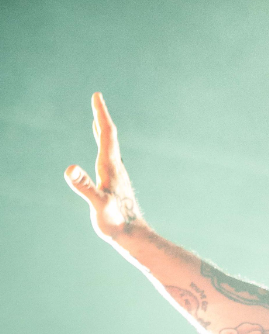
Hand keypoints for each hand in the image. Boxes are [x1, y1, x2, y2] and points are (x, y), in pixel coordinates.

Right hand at [64, 92, 142, 239]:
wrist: (134, 238)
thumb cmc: (115, 223)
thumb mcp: (97, 204)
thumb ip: (85, 187)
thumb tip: (70, 170)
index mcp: (110, 168)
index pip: (107, 135)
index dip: (101, 115)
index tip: (97, 96)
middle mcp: (116, 169)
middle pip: (109, 138)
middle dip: (101, 118)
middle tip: (97, 99)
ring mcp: (117, 178)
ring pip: (110, 150)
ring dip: (102, 133)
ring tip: (97, 122)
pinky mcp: (116, 187)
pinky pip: (108, 162)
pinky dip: (103, 151)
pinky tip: (102, 157)